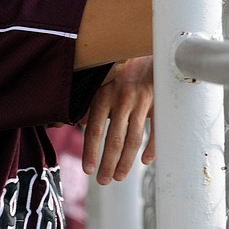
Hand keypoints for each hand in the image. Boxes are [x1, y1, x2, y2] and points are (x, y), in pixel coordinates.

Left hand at [80, 56, 154, 183]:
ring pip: (134, 139)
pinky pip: (157, 130)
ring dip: (126, 162)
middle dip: (108, 164)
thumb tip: (70, 123)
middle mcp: (122, 99)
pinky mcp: (158, 102)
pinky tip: (146, 162)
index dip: (91, 152)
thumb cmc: (118, 68)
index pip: (95, 130)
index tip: (88, 170)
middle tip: (104, 181)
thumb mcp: (99, 82)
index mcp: (103, 95)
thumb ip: (87, 105)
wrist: (146, 47)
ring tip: (119, 177)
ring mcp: (142, 102)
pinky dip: (152, 148)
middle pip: (115, 140)